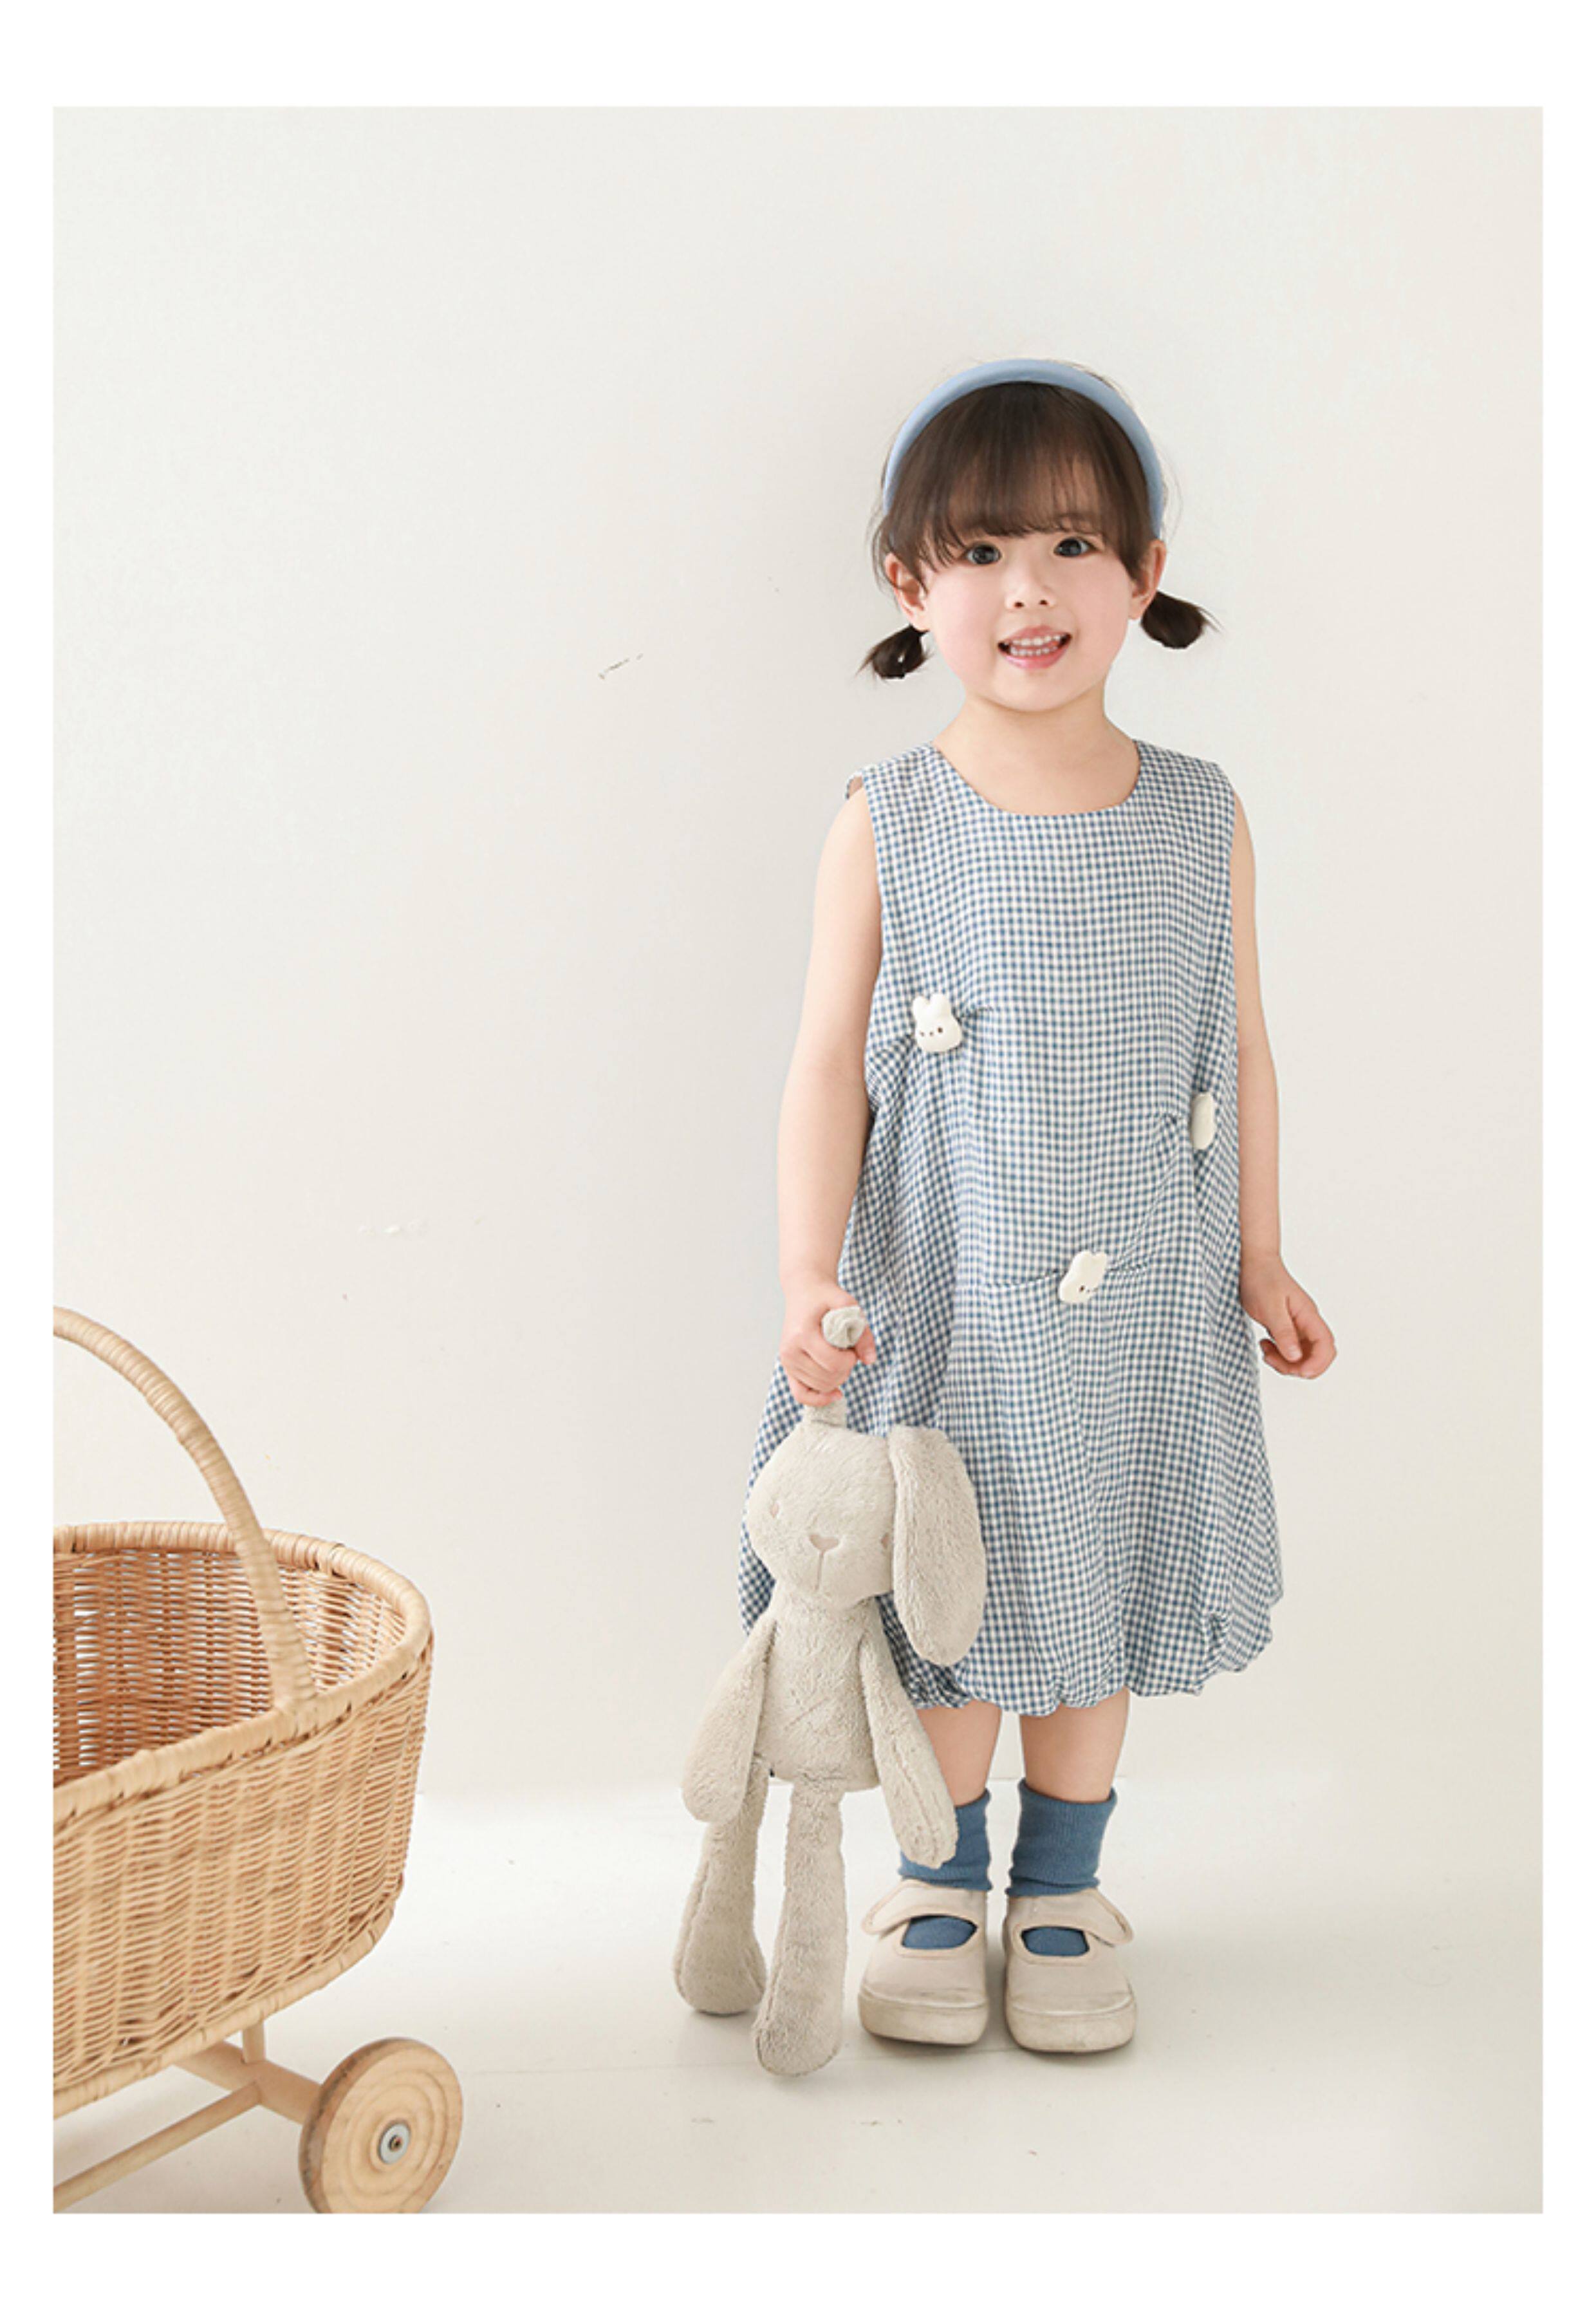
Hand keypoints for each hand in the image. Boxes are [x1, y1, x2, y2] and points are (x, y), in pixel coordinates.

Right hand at [779, 1279, 878, 1405]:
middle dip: (845, 1368)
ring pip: (819, 1387)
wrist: (803, 1291)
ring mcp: (787, 1361)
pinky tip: (835, 1394)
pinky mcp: (787, 1367)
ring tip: (838, 1358)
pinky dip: (819, 1399)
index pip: (833, 1363)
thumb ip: (862, 1332)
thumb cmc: (825, 1297)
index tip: (853, 1347)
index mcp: (803, 1334)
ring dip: (837, 1377)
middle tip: (847, 1351)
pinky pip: (801, 1395)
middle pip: (827, 1378)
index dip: (850, 1360)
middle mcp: (790, 1351)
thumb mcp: (848, 1305)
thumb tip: (870, 1360)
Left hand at [1241, 1252, 1336, 1378]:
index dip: (1318, 1363)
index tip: (1300, 1372)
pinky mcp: (1287, 1328)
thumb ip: (1283, 1332)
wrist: (1253, 1264)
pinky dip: (1279, 1355)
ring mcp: (1298, 1326)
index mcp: (1308, 1315)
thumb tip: (1296, 1357)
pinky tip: (1265, 1345)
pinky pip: (1290, 1350)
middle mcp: (1307, 1322)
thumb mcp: (1270, 1307)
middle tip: (1274, 1361)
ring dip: (1286, 1362)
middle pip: (1318, 1355)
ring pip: (1303, 1355)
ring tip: (1266, 1351)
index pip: (1326, 1345)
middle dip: (1299, 1367)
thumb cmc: (1262, 1279)